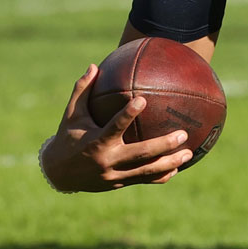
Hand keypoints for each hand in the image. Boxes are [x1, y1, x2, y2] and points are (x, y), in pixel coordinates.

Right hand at [39, 64, 193, 192]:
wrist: (58, 174)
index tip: (143, 99)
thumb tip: (94, 65)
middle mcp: (106, 160)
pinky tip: (177, 169)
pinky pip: (143, 180)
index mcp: (96, 141)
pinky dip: (160, 176)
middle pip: (140, 154)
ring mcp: (114, 175)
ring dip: (169, 163)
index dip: (128, 114)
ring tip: (190, 153)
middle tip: (183, 134)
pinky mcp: (118, 183)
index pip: (114, 127)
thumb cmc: (68, 137)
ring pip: (146, 170)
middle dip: (163, 145)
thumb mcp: (71, 115)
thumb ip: (83, 91)